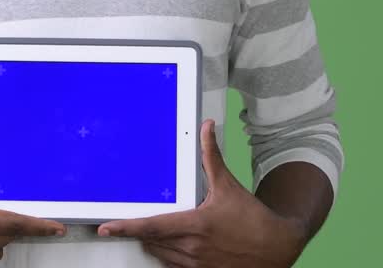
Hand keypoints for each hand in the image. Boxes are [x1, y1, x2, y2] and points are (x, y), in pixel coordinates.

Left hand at [97, 119, 309, 267]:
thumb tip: (206, 128)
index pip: (151, 227)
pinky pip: (172, 267)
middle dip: (140, 231)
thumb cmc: (253, 218)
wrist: (277, 247)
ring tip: (156, 230)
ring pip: (159, 255)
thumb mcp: (228, 185)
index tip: (106, 227)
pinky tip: (175, 244)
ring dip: (153, 244)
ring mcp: (196, 265)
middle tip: (132, 221)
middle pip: (150, 242)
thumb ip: (212, 156)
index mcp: (195, 225)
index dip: (125, 227)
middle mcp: (192, 248)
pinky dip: (167, 256)